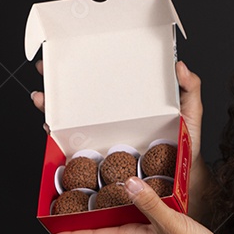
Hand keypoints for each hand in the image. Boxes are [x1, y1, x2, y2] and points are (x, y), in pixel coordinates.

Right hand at [31, 57, 207, 183]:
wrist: (180, 182)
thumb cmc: (186, 146)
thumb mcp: (191, 114)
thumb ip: (190, 90)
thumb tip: (180, 66)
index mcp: (132, 104)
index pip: (106, 81)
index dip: (87, 67)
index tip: (70, 51)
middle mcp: (113, 119)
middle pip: (81, 97)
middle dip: (59, 83)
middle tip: (45, 70)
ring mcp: (103, 138)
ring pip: (71, 120)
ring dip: (51, 108)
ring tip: (42, 98)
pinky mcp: (98, 159)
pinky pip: (72, 147)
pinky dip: (58, 137)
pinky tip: (50, 128)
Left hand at [46, 176, 233, 233]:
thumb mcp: (170, 223)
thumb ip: (150, 202)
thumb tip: (128, 183)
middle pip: (102, 231)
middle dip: (83, 224)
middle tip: (65, 214)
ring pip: (119, 225)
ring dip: (106, 216)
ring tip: (94, 203)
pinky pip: (138, 221)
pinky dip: (130, 210)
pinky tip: (138, 200)